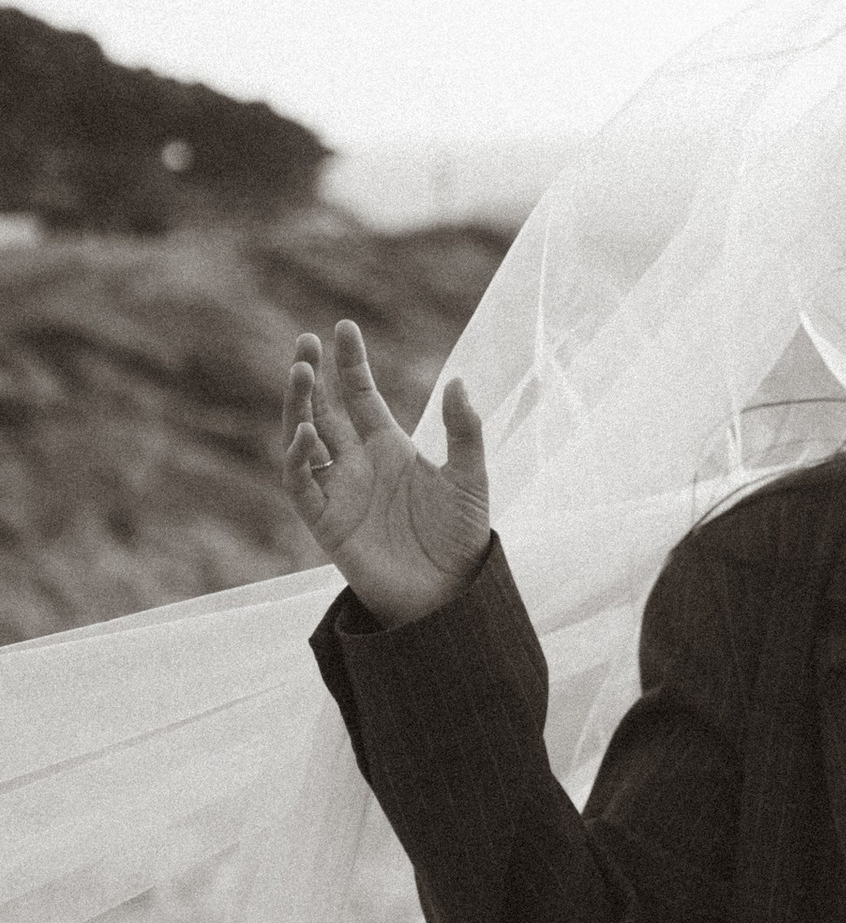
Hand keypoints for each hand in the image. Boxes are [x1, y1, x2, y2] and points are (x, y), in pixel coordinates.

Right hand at [283, 322, 489, 627]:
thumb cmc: (461, 537)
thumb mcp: (471, 477)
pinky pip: (301, 485)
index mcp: (389, 447)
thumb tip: (457, 380)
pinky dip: (297, 458)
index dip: (350, 364)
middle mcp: (358, 464)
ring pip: (302, 440)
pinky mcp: (326, 522)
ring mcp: (338, 491)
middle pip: (324, 410)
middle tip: (305, 342)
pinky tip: (306, 431)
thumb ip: (465, 431)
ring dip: (297, 407)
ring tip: (299, 373)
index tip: (343, 328)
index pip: (360, 396)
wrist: (449, 594)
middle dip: (311, 377)